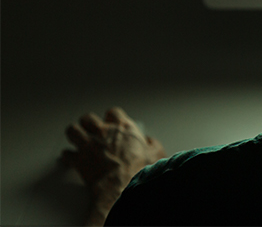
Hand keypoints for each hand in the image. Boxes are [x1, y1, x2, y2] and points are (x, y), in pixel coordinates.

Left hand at [62, 107, 166, 224]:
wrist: (120, 187)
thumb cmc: (137, 171)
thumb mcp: (156, 154)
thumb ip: (152, 144)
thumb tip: (150, 142)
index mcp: (123, 128)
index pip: (113, 112)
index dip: (111, 117)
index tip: (112, 121)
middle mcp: (104, 132)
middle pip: (88, 118)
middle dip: (88, 123)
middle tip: (90, 128)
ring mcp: (89, 145)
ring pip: (73, 130)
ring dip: (74, 134)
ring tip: (76, 137)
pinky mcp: (78, 160)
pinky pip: (67, 154)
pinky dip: (68, 156)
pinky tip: (71, 158)